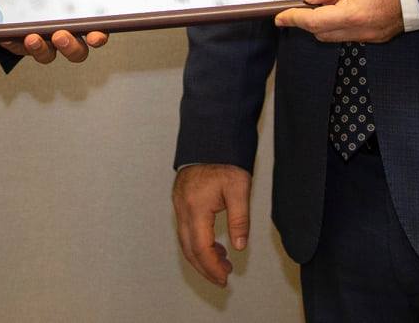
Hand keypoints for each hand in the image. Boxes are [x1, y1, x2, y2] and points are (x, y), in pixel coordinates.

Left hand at [0, 28, 107, 63]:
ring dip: (41, 49)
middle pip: (76, 51)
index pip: (96, 32)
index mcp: (80, 21)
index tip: (95, 36)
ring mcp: (43, 43)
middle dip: (70, 47)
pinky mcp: (20, 45)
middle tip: (61, 37)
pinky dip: (12, 42)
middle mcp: (65, 36)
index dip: (97, 37)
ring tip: (32, 38)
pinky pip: (17, 47)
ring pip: (47, 55)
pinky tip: (6, 35)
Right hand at [172, 163, 251, 286]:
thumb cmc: (225, 161)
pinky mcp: (180, 201)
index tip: (225, 279)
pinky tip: (213, 245)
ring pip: (185, 241)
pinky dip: (196, 243)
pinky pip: (184, 229)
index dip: (212, 267)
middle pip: (189, 249)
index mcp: (196, 208)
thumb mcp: (239, 189)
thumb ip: (240, 219)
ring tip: (222, 263)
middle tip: (223, 278)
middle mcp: (182, 209)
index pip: (201, 248)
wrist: (210, 139)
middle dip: (205, 267)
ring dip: (201, 256)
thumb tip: (239, 247)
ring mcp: (178, 204)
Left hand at [273, 0, 404, 42]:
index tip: (281, 17)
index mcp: (355, 14)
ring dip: (327, 21)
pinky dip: (342, 22)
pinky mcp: (380, 35)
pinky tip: (347, 4)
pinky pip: (352, 33)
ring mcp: (373, 35)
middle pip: (323, 33)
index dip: (294, 20)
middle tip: (305, 1)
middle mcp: (363, 31)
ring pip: (337, 35)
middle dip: (310, 20)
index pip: (315, 22)